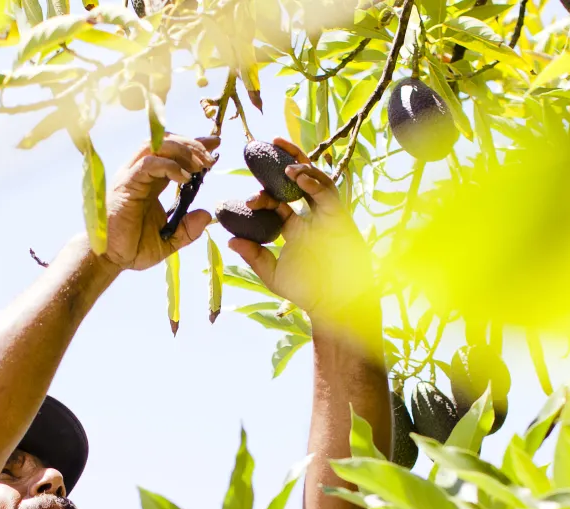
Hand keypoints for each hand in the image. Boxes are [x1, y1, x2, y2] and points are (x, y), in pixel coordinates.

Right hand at [100, 134, 219, 270]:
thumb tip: (206, 215)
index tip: (216, 144)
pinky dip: (169, 166)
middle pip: (167, 142)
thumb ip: (188, 230)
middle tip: (211, 158)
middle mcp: (141, 174)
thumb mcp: (169, 241)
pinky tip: (184, 178)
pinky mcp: (126, 185)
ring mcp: (132, 177)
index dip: (195, 145)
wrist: (110, 260)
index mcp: (152, 182)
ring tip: (200, 165)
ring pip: (157, 146)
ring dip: (182, 150)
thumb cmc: (133, 249)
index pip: (174, 154)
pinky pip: (148, 164)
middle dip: (192, 144)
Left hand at [225, 138, 374, 327]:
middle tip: (269, 142)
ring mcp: (326, 215)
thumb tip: (230, 239)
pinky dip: (314, 182)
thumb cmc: (306, 291)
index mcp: (295, 226)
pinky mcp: (339, 217)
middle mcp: (311, 216)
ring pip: (316, 179)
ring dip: (302, 166)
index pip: (277, 200)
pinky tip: (299, 176)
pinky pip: (328, 194)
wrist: (333, 304)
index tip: (248, 199)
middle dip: (287, 158)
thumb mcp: (272, 273)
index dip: (263, 194)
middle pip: (300, 180)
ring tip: (284, 162)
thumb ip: (254, 255)